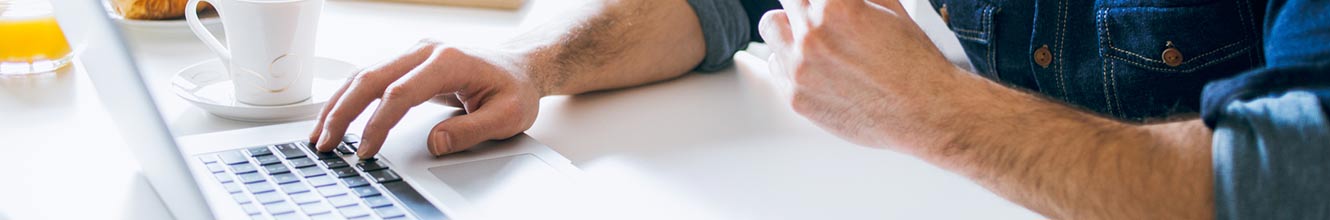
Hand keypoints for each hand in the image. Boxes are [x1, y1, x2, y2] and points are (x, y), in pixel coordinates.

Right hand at [308, 40, 541, 158]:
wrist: (520, 67)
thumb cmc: (514, 89)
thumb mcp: (507, 116)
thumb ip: (471, 131)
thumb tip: (434, 143)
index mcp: (449, 60)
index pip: (401, 92)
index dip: (379, 123)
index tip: (367, 150)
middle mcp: (426, 50)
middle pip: (371, 78)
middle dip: (343, 112)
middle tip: (325, 143)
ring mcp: (415, 52)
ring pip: (365, 74)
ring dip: (339, 104)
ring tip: (320, 133)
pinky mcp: (409, 61)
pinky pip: (372, 76)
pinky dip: (350, 96)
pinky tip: (336, 116)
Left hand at [759, 0, 963, 152]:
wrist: (925, 113)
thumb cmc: (914, 63)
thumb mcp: (891, 7)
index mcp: (835, 6)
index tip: (821, 2)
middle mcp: (812, 34)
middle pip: (788, 0)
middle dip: (805, 4)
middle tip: (820, 14)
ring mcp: (800, 67)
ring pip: (771, 27)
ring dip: (788, 26)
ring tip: (811, 37)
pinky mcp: (796, 97)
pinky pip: (774, 65)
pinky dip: (788, 60)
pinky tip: (812, 65)